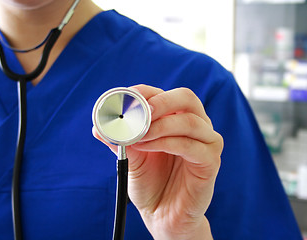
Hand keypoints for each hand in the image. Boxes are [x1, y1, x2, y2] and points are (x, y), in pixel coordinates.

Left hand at [93, 85, 222, 239]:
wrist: (162, 215)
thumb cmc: (149, 183)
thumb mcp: (131, 158)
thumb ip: (120, 141)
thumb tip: (98, 127)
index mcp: (176, 120)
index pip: (165, 95)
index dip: (145, 92)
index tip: (125, 98)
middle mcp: (195, 127)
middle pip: (186, 98)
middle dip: (160, 102)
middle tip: (140, 111)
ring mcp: (206, 143)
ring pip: (190, 121)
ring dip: (160, 125)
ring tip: (138, 135)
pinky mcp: (210, 162)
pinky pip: (191, 146)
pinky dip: (167, 143)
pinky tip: (147, 147)